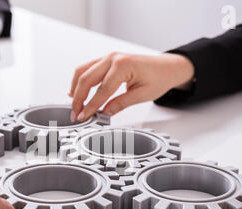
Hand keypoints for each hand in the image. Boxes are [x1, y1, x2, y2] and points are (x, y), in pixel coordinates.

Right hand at [69, 52, 194, 121]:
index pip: (102, 90)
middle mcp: (113, 58)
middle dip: (79, 99)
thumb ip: (121, 104)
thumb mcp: (142, 95)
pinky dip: (79, 80)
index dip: (91, 106)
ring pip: (83, 71)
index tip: (84, 116)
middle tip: (75, 114)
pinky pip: (87, 68)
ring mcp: (108, 57)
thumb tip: (104, 113)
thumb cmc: (159, 78)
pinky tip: (75, 91)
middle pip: (87, 79)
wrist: (167, 67)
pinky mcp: (106, 60)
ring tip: (74, 105)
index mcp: (123, 65)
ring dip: (75, 89)